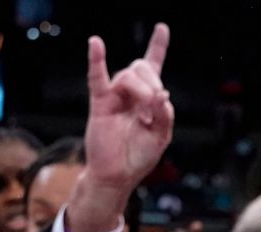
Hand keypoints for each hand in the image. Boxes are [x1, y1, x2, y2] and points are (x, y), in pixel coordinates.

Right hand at [69, 23, 174, 231]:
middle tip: (155, 107)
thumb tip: (162, 94)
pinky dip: (96, 59)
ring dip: (141, 91)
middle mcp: (132, 93)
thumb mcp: (161, 137)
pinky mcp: (100, 102)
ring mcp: (116, 96)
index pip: (154, 67)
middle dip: (153, 83)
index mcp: (149, 99)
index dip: (158, 46)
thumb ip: (165, 116)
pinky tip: (96, 43)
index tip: (162, 28)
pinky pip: (97, 77)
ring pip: (129, 76)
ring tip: (144, 115)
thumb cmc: (138, 157)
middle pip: (143, 68)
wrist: (118, 174)